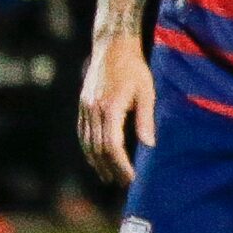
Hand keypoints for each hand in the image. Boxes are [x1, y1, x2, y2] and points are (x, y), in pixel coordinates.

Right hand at [79, 33, 155, 187]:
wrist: (112, 48)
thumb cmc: (135, 70)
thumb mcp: (147, 93)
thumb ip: (146, 119)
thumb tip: (149, 145)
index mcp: (110, 108)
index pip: (112, 145)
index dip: (121, 164)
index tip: (131, 177)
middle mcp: (93, 110)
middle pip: (98, 148)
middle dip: (110, 167)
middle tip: (122, 183)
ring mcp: (85, 107)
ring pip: (87, 142)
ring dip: (96, 161)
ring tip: (108, 176)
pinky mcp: (83, 105)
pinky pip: (83, 132)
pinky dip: (88, 148)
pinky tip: (96, 157)